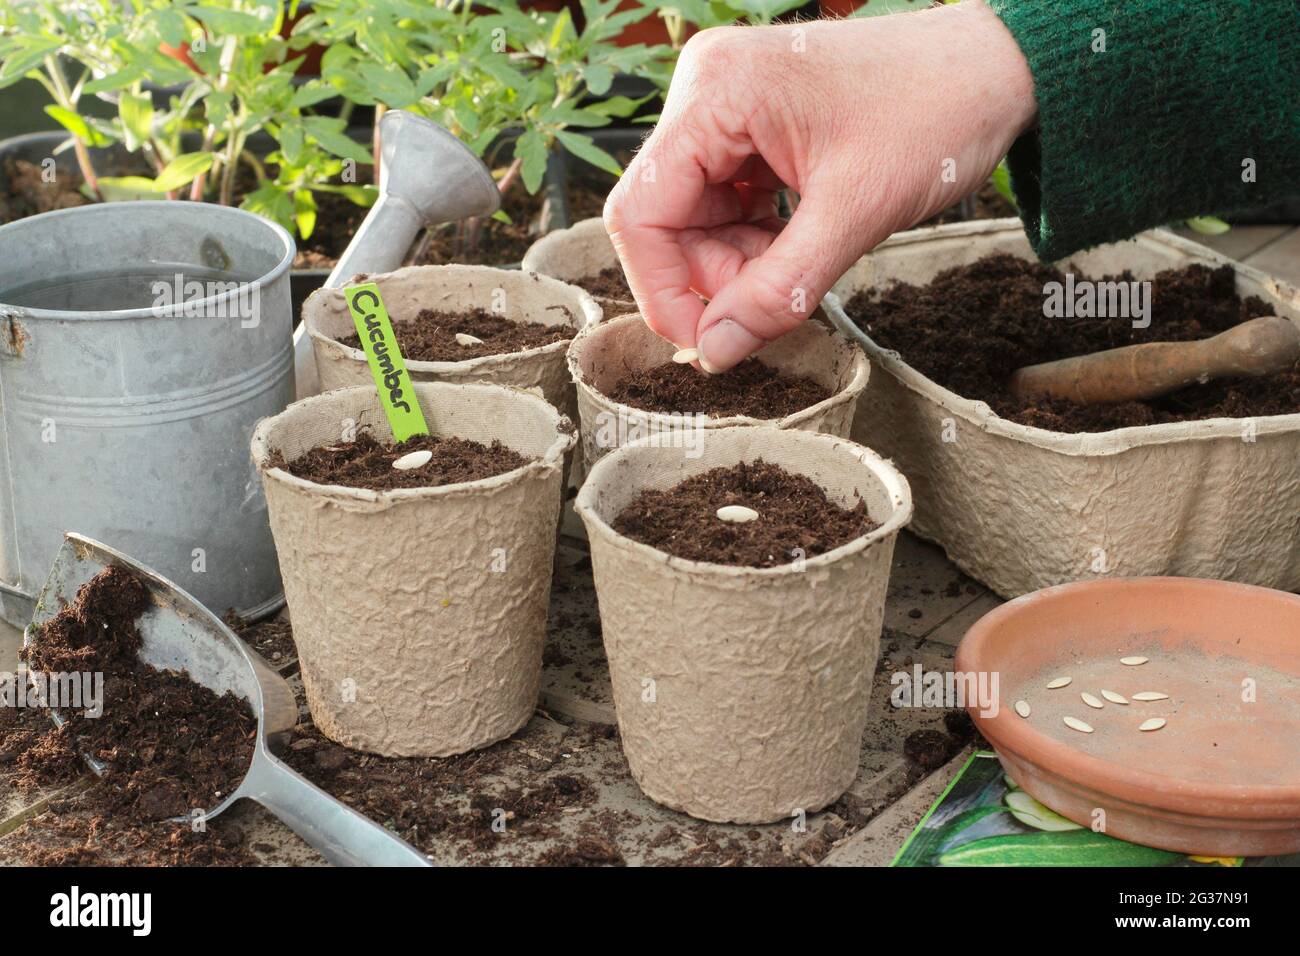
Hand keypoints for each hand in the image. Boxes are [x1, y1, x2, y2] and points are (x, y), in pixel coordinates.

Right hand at [603, 0, 1036, 371]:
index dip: (663, 289)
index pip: (640, 211)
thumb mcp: (855, 213)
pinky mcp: (751, 128)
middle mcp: (707, 92)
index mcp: (716, 93)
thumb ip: (779, 289)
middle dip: (714, 276)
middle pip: (666, 219)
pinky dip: (755, 242)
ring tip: (801, 263)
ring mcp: (727, 108)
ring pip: (695, 219)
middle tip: (774, 301)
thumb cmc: (938, 112)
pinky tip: (800, 242)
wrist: (998, 68)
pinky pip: (726, 204)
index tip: (708, 342)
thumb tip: (715, 352)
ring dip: (738, 263)